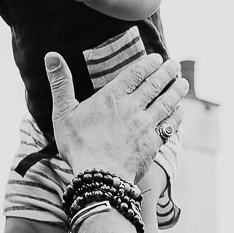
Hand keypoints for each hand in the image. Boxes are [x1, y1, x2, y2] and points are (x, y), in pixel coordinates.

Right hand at [46, 52, 185, 180]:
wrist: (100, 177)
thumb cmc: (78, 145)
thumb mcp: (63, 113)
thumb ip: (61, 84)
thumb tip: (51, 55)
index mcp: (112, 97)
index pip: (135, 73)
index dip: (148, 64)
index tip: (157, 58)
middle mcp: (133, 108)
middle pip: (155, 85)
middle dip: (167, 72)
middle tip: (174, 65)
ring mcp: (146, 126)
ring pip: (166, 103)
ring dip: (176, 91)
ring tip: (183, 83)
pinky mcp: (153, 143)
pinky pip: (170, 125)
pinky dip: (177, 116)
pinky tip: (180, 111)